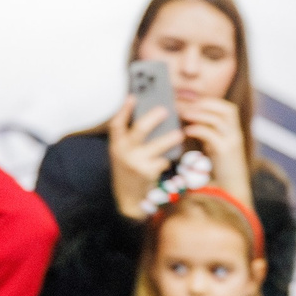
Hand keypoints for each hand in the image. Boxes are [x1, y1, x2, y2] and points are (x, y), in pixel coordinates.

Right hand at [106, 95, 184, 219]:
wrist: (128, 199)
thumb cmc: (129, 170)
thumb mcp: (123, 154)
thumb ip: (130, 138)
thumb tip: (150, 115)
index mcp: (116, 144)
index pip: (117, 123)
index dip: (124, 109)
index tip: (133, 96)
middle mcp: (123, 152)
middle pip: (140, 130)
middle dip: (154, 118)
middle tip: (165, 110)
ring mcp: (136, 163)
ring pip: (158, 145)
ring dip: (171, 138)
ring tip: (179, 134)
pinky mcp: (148, 173)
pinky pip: (163, 160)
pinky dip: (168, 159)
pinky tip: (169, 160)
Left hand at [178, 96, 252, 202]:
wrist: (231, 191)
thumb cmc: (219, 172)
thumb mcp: (214, 148)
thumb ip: (208, 134)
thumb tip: (190, 122)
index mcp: (235, 132)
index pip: (228, 108)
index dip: (211, 103)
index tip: (193, 103)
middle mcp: (236, 135)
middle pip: (227, 109)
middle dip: (206, 105)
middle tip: (187, 107)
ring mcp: (232, 143)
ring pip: (219, 119)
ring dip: (199, 114)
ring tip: (183, 115)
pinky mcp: (225, 152)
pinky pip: (211, 134)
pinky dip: (198, 129)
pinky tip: (186, 131)